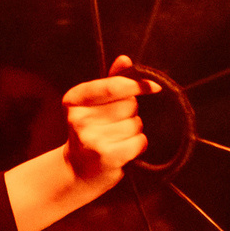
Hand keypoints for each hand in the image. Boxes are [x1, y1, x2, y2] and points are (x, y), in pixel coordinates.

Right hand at [60, 53, 149, 187]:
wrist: (78, 171)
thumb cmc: (91, 132)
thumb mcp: (94, 105)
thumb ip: (110, 81)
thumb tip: (125, 59)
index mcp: (74, 99)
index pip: (113, 85)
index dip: (138, 84)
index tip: (155, 86)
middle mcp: (79, 118)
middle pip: (129, 105)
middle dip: (131, 114)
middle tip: (116, 125)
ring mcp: (91, 138)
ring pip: (136, 124)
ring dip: (134, 131)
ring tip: (117, 139)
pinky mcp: (105, 156)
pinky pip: (139, 141)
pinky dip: (138, 145)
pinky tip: (125, 151)